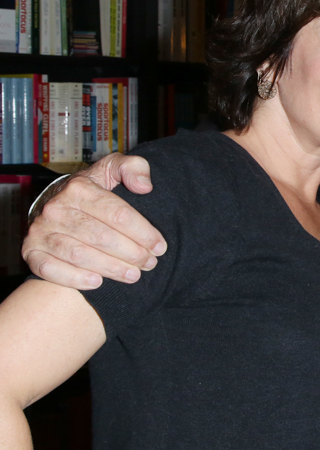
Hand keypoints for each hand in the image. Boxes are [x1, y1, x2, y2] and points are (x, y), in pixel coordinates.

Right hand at [22, 154, 164, 288]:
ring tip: (133, 275)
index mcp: (79, 188)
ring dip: (110, 268)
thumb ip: (133, 167)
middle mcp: (56, 209)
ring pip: (79, 255)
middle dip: (131, 253)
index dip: (143, 232)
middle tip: (150, 263)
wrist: (55, 202)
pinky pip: (49, 269)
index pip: (118, 214)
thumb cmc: (93, 189)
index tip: (160, 246)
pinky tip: (97, 282)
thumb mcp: (113, 169)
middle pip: (101, 237)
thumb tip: (145, 186)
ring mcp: (40, 231)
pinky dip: (74, 278)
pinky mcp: (30, 251)